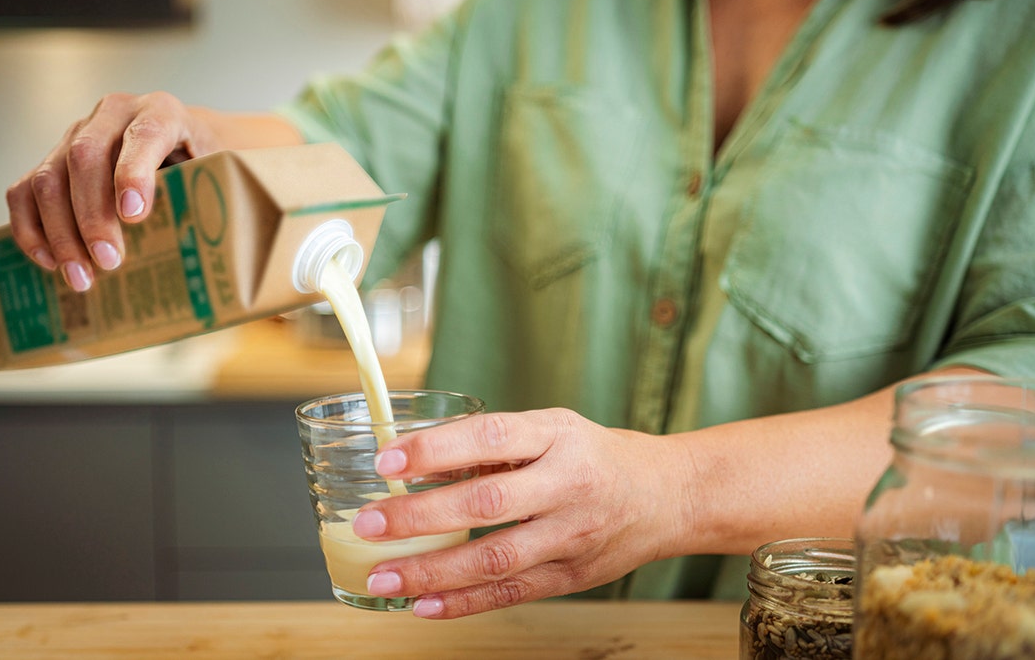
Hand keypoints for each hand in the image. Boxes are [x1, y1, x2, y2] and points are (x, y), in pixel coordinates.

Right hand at [5, 92, 217, 290]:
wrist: (184, 141)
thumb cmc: (202, 163)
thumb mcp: (217, 171)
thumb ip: (210, 193)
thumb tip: (205, 247)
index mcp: (161, 111)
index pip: (144, 134)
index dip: (134, 173)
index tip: (134, 215)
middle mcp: (113, 115)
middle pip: (85, 157)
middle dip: (93, 215)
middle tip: (109, 262)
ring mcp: (76, 133)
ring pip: (49, 177)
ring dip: (60, 232)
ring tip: (81, 276)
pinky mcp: (52, 158)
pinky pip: (24, 191)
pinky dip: (31, 228)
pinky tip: (50, 261)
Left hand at [351, 408, 691, 618]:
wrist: (666, 496)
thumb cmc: (593, 455)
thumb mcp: (549, 429)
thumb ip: (489, 443)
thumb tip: (414, 460)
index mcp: (557, 436)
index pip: (492, 436)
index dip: (438, 448)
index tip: (388, 459)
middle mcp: (566, 485)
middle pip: (488, 503)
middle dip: (420, 517)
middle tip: (368, 524)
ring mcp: (570, 536)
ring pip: (495, 559)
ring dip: (432, 571)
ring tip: (382, 577)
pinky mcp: (570, 576)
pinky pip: (511, 593)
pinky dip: (463, 602)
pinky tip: (423, 605)